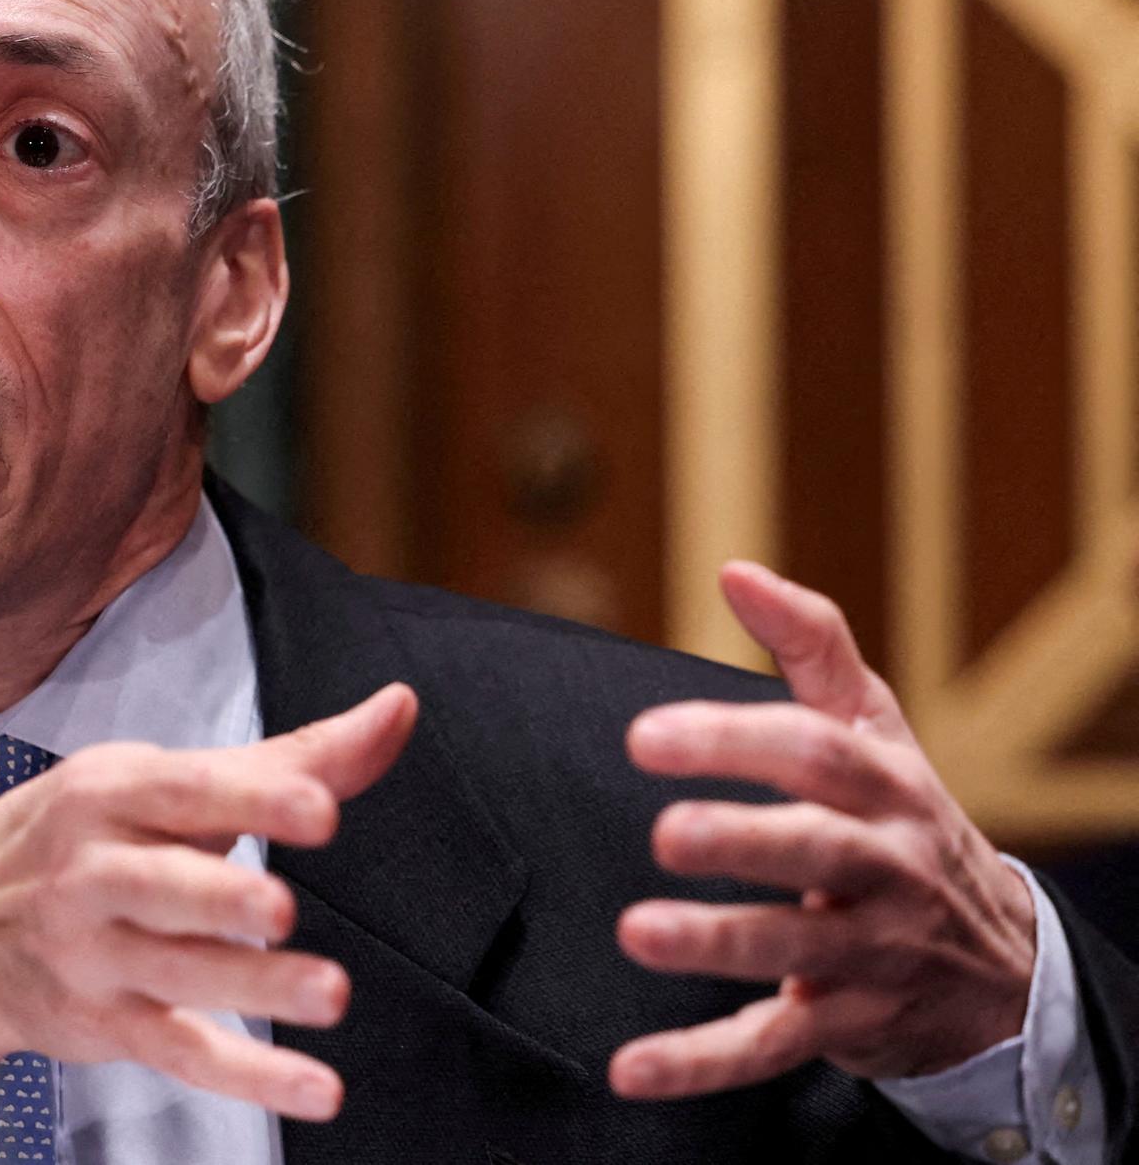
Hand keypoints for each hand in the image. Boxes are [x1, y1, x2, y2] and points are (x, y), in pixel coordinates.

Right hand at [0, 681, 418, 1120]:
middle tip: (278, 908)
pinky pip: (182, 1053)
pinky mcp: (108, 1023)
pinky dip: (249, 1077)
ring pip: (179, 975)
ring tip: (328, 993)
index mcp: (112, 793)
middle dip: (219, 897)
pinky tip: (313, 1086)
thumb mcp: (161, 779)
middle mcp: (95, 872)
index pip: (184, 792)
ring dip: (254, 987)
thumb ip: (290, 758)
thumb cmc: (78, 836)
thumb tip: (399, 709)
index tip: (318, 807)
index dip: (252, 800)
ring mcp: (97, 955)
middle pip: (160, 886)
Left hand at [610, 562, 1036, 1097]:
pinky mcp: (845, 1025)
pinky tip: (633, 1070)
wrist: (1004, 964)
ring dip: (717, 946)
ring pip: (796, 950)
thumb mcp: (875, 728)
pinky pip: (771, 1049)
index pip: (814, 754)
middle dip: (743, 841)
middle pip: (817, 851)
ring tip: (638, 934)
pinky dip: (701, 1063)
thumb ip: (809, 645)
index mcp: (883, 788)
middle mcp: (884, 869)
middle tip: (665, 833)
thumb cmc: (904, 820)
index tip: (645, 735)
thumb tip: (735, 569)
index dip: (734, 740)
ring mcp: (868, 953)